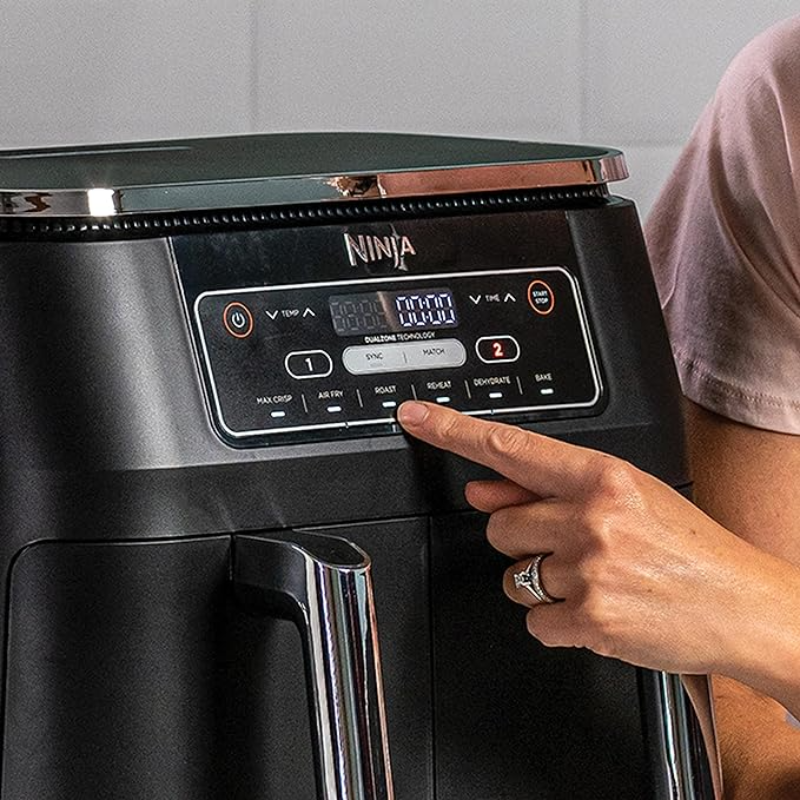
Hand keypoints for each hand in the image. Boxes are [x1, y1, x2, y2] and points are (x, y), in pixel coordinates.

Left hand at [397, 400, 792, 678]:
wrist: (742, 603)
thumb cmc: (689, 546)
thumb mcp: (626, 498)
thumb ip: (546, 492)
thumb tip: (482, 489)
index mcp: (603, 477)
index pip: (511, 447)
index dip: (453, 431)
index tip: (417, 418)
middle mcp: (592, 519)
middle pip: (499, 527)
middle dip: (519, 540)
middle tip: (567, 547)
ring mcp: (589, 572)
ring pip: (513, 578)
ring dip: (540, 583)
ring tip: (594, 579)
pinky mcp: (591, 622)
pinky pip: (534, 622)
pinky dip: (556, 622)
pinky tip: (595, 610)